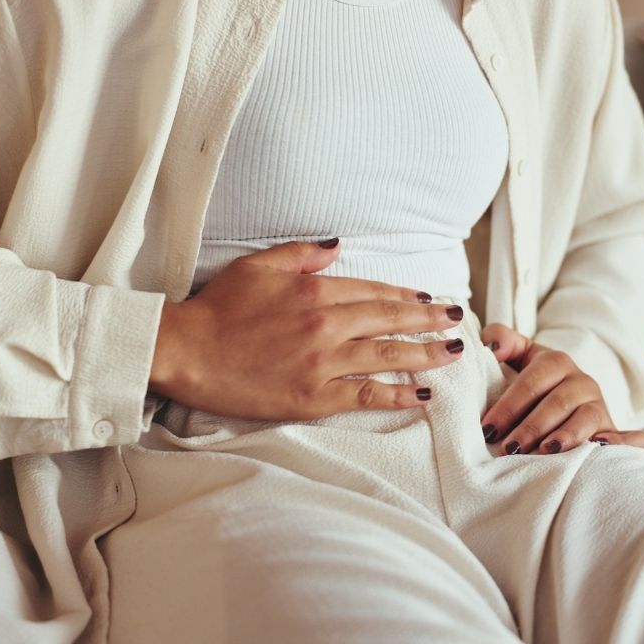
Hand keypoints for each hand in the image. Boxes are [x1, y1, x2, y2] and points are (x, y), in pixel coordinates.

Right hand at [148, 239, 467, 419]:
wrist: (187, 352)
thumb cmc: (217, 308)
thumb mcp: (258, 266)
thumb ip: (303, 253)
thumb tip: (339, 246)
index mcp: (315, 291)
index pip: (375, 291)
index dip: (407, 295)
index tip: (429, 298)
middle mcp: (326, 325)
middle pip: (390, 320)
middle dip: (429, 320)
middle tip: (456, 320)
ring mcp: (323, 363)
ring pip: (387, 357)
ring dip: (426, 354)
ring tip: (452, 353)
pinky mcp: (314, 397)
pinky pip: (365, 395)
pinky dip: (397, 395)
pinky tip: (422, 395)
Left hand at [478, 323, 643, 453]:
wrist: (565, 400)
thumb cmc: (532, 384)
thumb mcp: (518, 357)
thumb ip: (501, 342)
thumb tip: (492, 345)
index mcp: (557, 362)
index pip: (532, 382)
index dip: (509, 405)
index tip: (488, 428)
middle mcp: (583, 382)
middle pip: (557, 403)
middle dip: (531, 427)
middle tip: (509, 448)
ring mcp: (600, 406)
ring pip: (587, 419)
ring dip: (567, 436)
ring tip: (545, 452)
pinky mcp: (614, 430)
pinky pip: (629, 437)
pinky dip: (620, 444)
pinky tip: (600, 450)